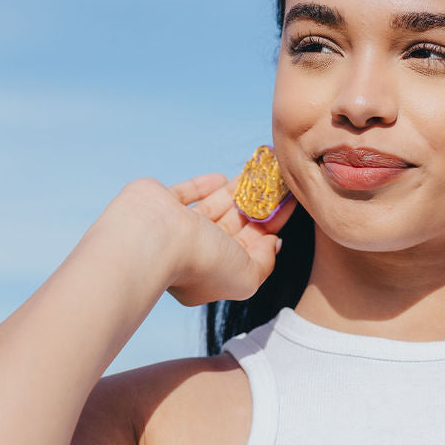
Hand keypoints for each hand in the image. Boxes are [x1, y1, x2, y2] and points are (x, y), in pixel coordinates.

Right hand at [109, 172, 296, 306]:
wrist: (153, 239)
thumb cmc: (201, 263)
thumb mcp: (247, 276)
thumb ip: (264, 262)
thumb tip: (271, 242)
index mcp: (212, 273)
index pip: (250, 247)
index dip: (272, 223)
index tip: (291, 200)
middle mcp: (192, 252)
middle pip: (234, 224)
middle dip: (257, 203)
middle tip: (278, 178)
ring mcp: (174, 227)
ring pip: (212, 206)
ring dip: (236, 189)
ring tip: (261, 168)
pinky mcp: (158, 203)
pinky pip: (185, 193)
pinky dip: (203, 186)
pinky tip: (223, 177)